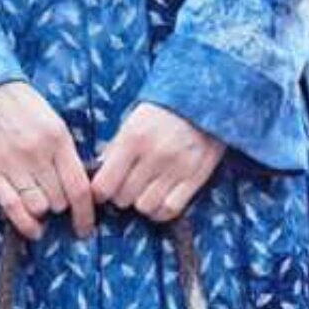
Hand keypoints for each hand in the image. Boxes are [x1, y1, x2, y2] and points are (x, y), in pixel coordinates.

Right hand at [0, 81, 94, 239]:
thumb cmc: (13, 102)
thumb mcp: (48, 119)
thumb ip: (62, 150)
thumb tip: (76, 185)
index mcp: (58, 137)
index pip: (79, 187)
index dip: (86, 214)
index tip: (85, 227)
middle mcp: (38, 153)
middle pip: (60, 201)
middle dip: (60, 206)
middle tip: (52, 200)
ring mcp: (13, 164)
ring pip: (40, 208)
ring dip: (42, 212)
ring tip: (36, 202)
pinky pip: (14, 208)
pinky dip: (26, 225)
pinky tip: (32, 230)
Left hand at [91, 103, 225, 221]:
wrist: (207, 98)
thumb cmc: (165, 110)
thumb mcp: (134, 120)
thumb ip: (116, 147)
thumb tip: (100, 175)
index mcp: (134, 137)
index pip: (104, 185)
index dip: (100, 192)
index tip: (104, 189)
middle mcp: (154, 154)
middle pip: (123, 198)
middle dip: (121, 195)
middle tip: (128, 185)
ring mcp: (176, 168)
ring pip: (145, 207)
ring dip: (142, 202)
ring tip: (146, 190)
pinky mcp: (195, 177)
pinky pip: (169, 210)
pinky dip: (161, 210)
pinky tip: (160, 199)